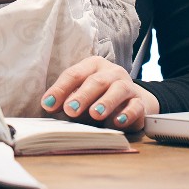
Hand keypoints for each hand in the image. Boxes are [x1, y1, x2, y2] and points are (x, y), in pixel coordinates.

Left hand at [40, 56, 158, 131]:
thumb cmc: (99, 98)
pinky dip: (127, 114)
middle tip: (70, 110)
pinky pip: (135, 106)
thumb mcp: (82, 96)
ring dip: (106, 102)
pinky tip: (117, 122)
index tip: (48, 104)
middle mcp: (111, 72)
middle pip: (96, 81)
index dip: (60, 89)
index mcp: (93, 66)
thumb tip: (49, 106)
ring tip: (95, 114)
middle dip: (82, 96)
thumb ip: (67, 100)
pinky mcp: (140, 102)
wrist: (132, 102)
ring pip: (118, 90)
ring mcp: (127, 86)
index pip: (74, 74)